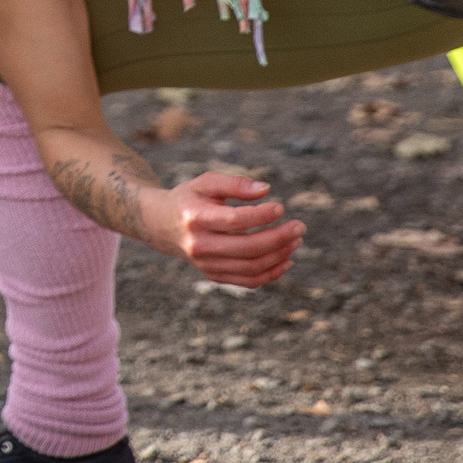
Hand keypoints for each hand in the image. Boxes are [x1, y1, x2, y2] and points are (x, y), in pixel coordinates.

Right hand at [156, 166, 302, 286]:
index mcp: (195, 218)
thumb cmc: (190, 198)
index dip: (260, 215)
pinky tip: (286, 260)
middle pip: (247, 248)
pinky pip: (247, 281)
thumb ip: (235, 183)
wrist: (162, 225)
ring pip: (250, 267)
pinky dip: (271, 274)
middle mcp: (199, 245)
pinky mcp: (213, 275)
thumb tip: (265, 189)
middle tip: (300, 226)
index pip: (234, 221)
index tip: (281, 207)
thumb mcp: (206, 182)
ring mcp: (206, 264)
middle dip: (278, 238)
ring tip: (295, 240)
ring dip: (278, 255)